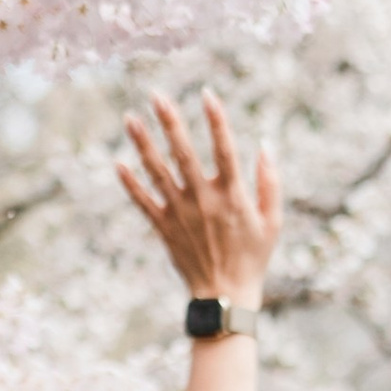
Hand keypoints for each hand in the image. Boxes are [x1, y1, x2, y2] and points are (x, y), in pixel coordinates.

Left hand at [117, 90, 280, 304]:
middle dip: (169, 121)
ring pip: (157, 172)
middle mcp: (203, 200)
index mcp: (232, 195)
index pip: (224, 148)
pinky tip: (117, 162)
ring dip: (142, 144)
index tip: (207, 93)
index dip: (216, 119)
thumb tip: (265, 145)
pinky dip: (130, 184)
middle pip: (183, 152)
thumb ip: (270, 182)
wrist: (225, 297)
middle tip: (156, 94)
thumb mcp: (272, 221)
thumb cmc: (253, 257)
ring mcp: (180, 214)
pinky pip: (143, 202)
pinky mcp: (164, 228)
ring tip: (130, 118)